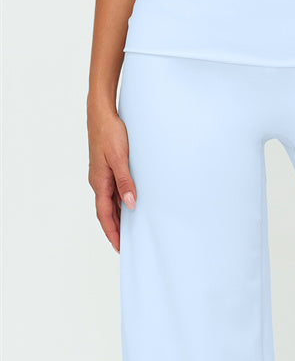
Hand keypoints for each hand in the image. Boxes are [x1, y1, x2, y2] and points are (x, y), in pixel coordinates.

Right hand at [87, 97, 135, 252]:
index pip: (105, 214)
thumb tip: (130, 205)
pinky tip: (129, 207)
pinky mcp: (107, 169)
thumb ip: (125, 182)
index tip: (120, 247)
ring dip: (118, 217)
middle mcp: (99, 182)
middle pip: (106, 212)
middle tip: (127, 245)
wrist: (101, 112)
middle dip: (115, 230)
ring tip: (130, 231)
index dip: (112, 232)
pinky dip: (120, 204)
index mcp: (99, 182)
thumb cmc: (109, 132)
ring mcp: (102, 176)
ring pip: (110, 203)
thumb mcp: (120, 158)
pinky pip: (113, 192)